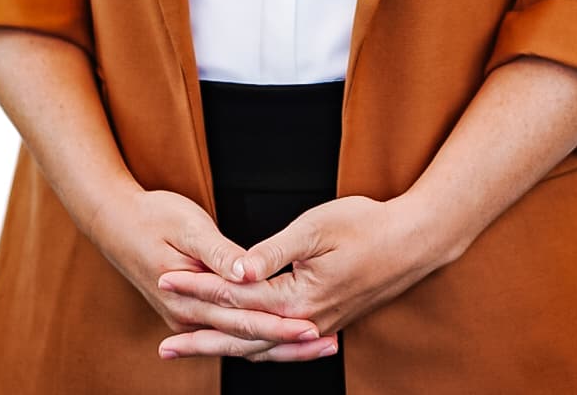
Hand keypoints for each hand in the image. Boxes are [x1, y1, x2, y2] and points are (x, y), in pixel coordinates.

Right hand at [90, 184, 332, 361]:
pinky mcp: (192, 311)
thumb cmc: (152, 215)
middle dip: (289, 343)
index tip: (314, 327)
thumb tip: (245, 272)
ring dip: (278, 344)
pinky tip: (283, 336)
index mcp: (190, 298)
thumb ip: (218, 253)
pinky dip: (259, 336)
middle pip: (247, 338)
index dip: (281, 324)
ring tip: (317, 345)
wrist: (114, 221)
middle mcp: (190, 316)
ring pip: (241, 340)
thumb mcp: (187, 225)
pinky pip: (231, 331)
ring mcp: (189, 317)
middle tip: (330, 343)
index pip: (244, 319)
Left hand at [157, 194, 431, 360]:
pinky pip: (281, 346)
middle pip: (242, 337)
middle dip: (200, 339)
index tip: (165, 281)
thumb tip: (234, 271)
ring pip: (261, 348)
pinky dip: (255, 349)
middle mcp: (306, 322)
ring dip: (223, 349)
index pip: (236, 298)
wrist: (414, 242)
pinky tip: (242, 349)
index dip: (198, 289)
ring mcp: (318, 326)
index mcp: (299, 298)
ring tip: (191, 352)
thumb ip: (272, 253)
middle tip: (163, 349)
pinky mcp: (327, 322)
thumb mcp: (316, 228)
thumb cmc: (367, 225)